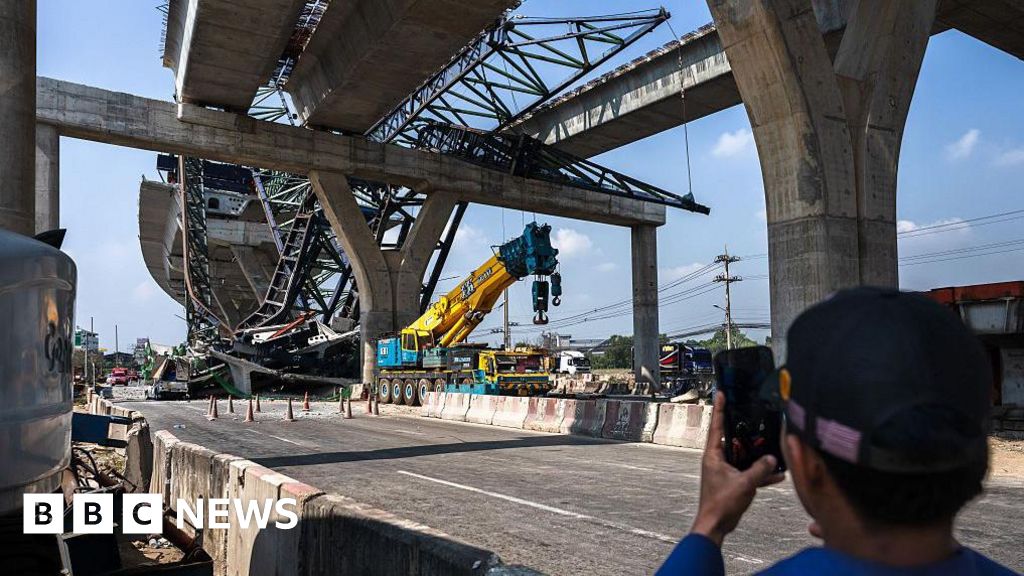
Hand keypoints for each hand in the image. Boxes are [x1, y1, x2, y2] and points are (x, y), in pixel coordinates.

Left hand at [690, 393, 784, 546]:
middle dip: (745, 431)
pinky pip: (748, 472)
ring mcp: (725, 471)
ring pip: (743, 456)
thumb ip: (760, 469)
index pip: (717, 426)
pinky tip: (778, 475)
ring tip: (773, 447)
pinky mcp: (733, 482)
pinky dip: (761, 473)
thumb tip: (773, 458)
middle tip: (754, 416)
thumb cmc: (722, 503)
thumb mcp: (744, 483)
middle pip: (733, 439)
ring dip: (757, 455)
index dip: (720, 409)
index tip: (720, 392)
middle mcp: (717, 460)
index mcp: (713, 455)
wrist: (716, 525)